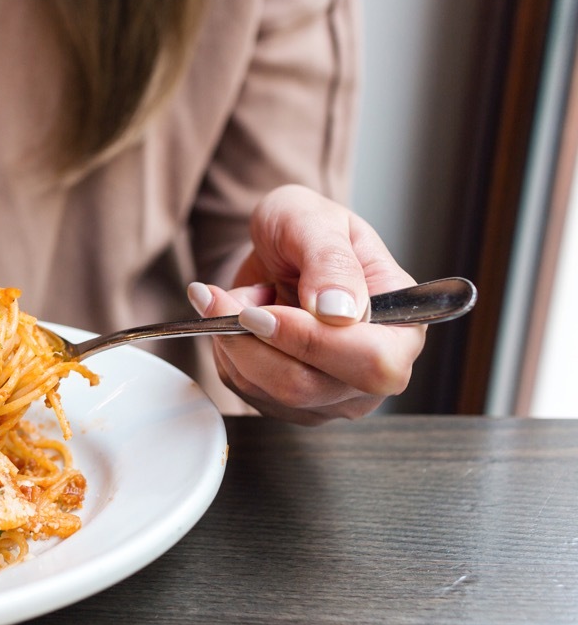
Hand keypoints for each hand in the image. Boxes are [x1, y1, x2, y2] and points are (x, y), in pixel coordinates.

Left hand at [188, 184, 425, 424]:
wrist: (277, 247)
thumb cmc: (307, 229)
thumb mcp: (316, 222)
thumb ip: (331, 262)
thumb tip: (338, 312)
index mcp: (402, 327)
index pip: (372, 362)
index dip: (312, 341)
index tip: (263, 310)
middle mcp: (372, 372)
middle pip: (308, 386)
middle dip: (254, 340)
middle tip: (222, 298)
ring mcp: (330, 395)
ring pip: (268, 390)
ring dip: (233, 339)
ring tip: (232, 298)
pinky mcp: (289, 403)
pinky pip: (245, 388)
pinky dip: (227, 349)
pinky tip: (236, 319)